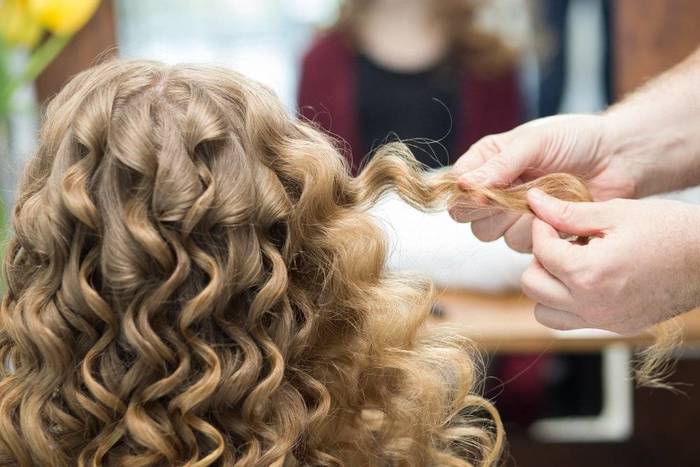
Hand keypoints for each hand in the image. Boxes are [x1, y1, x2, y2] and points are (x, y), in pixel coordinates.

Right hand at [449, 114, 638, 251]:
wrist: (618, 159)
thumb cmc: (576, 139)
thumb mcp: (536, 142)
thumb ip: (501, 164)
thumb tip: (466, 185)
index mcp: (487, 160)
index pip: (456, 185)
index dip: (467, 194)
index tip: (487, 193)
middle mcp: (494, 189)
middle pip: (467, 216)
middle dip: (492, 209)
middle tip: (520, 194)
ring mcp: (512, 213)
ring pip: (492, 234)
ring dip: (518, 220)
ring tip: (547, 199)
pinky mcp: (534, 233)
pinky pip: (521, 244)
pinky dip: (540, 231)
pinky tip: (559, 213)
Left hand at [521, 189, 699, 333]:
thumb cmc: (670, 230)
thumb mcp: (616, 212)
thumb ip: (568, 212)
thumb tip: (534, 200)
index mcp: (590, 272)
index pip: (541, 251)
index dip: (540, 227)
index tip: (550, 217)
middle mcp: (592, 304)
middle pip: (533, 285)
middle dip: (539, 258)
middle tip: (559, 240)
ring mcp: (604, 320)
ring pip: (544, 312)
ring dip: (547, 286)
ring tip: (569, 262)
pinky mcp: (616, 327)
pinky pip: (571, 321)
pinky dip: (566, 302)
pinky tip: (585, 278)